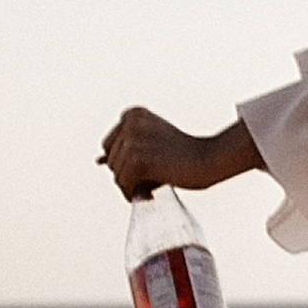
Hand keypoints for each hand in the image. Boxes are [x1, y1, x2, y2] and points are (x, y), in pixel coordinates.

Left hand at [98, 110, 262, 199]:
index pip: (109, 147)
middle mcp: (129, 123)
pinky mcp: (138, 160)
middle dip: (130, 175)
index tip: (150, 164)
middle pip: (111, 162)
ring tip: (156, 182)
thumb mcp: (151, 142)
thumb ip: (126, 148)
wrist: (209, 159)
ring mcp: (132, 141)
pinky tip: (152, 191)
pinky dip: (135, 193)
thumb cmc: (183, 153)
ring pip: (117, 176)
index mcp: (132, 114)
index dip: (127, 162)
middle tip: (155, 176)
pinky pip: (124, 185)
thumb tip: (98, 161)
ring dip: (134, 186)